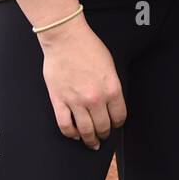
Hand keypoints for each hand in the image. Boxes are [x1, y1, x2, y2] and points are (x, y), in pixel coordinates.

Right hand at [37, 15, 127, 149]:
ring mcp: (76, 102)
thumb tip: (111, 104)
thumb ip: (112, 86)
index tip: (115, 124)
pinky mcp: (59, 101)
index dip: (118, 123)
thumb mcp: (110, 66)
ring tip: (91, 142)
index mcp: (111, 88)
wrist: (65, 38)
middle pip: (103, 126)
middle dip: (104, 133)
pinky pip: (65, 126)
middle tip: (103, 136)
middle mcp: (95, 99)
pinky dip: (71, 134)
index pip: (119, 116)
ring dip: (89, 139)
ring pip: (85, 131)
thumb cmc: (88, 47)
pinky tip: (74, 134)